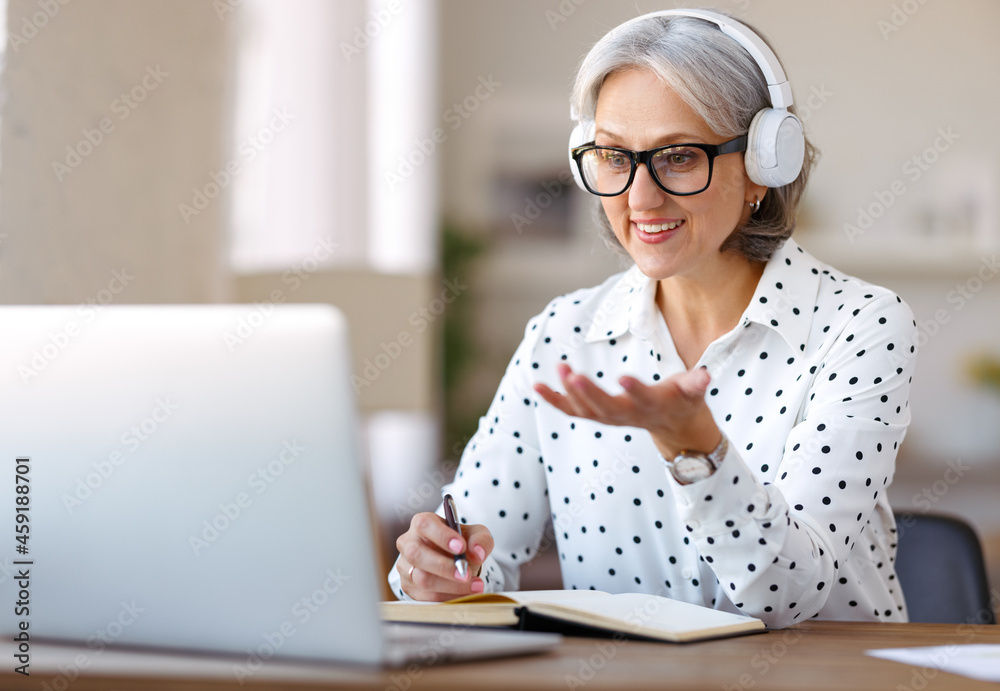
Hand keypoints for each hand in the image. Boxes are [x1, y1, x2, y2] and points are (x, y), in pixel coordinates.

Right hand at [395, 512, 493, 600]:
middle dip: (444, 566)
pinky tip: (465, 594)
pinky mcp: (409, 587)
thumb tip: (477, 553)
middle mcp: (408, 543)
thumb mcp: (476, 535)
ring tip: (474, 585)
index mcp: (422, 523)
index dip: (442, 536)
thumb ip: (480, 540)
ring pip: (421, 578)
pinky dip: (448, 597)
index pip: (425, 524)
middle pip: (417, 554)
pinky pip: (425, 596)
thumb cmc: (461, 543)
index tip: (461, 547)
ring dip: (450, 585)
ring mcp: (405, 566)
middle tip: (466, 573)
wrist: (456, 562)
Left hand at [533, 363, 720, 458]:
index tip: (623, 377)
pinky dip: (555, 401)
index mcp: (654, 406)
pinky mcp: (599, 416)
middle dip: (590, 393)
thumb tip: (705, 376)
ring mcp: (612, 418)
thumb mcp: (693, 393)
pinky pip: (573, 411)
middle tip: (573, 375)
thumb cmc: (682, 401)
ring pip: (587, 411)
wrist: (675, 429)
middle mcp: (629, 416)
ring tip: (560, 368)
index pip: (644, 399)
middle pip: (607, 408)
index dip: (635, 390)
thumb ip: (696, 384)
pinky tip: (537, 386)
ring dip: (569, 394)